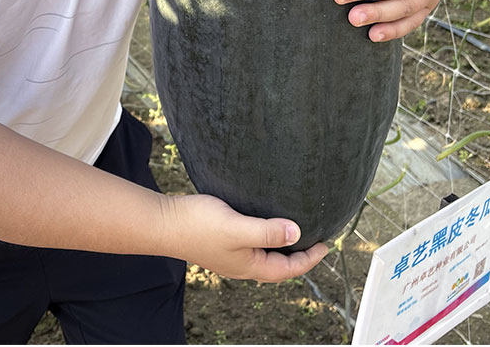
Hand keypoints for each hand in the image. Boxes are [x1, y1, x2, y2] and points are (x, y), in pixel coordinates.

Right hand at [162, 192, 327, 282]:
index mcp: (249, 265)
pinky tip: (264, 221)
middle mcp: (242, 264)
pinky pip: (252, 243)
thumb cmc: (198, 225)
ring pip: (265, 254)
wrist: (165, 222)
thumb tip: (296, 233)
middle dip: (298, 255)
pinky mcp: (222, 241)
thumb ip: (266, 231)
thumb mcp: (237, 227)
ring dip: (282, 245)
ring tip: (295, 230)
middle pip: (278, 265)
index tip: (325, 245)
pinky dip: (266, 236)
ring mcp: (231, 254)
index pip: (288, 269)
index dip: (309, 258)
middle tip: (315, 238)